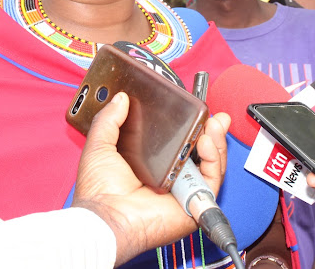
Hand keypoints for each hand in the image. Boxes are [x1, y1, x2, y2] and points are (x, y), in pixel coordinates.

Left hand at [72, 92, 229, 265]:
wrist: (106, 216)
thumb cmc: (99, 192)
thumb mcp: (100, 145)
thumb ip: (110, 120)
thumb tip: (120, 98)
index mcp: (150, 166)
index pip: (177, 143)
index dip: (188, 126)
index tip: (192, 109)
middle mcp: (170, 178)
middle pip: (199, 152)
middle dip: (210, 131)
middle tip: (211, 114)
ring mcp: (183, 190)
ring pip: (210, 163)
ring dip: (215, 141)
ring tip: (212, 124)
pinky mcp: (194, 202)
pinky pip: (213, 179)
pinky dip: (214, 159)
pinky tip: (207, 143)